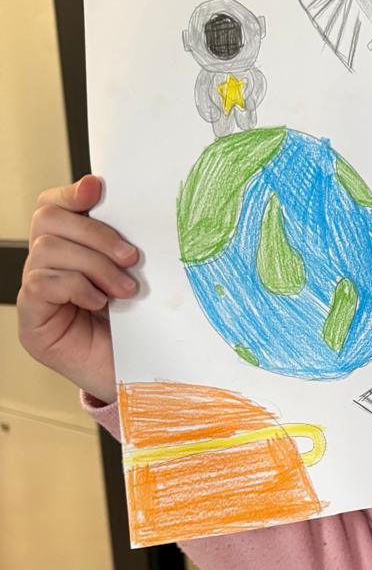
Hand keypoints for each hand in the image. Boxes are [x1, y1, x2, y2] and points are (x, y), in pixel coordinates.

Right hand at [16, 176, 138, 404]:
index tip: (99, 188)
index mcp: (71, 249)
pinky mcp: (32, 320)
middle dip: (95, 234)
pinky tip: (98, 304)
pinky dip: (75, 286)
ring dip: (94, 265)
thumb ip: (125, 246)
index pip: (55, 205)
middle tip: (131, 258)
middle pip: (48, 219)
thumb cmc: (141, 330)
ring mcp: (35, 293)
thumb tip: (135, 210)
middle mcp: (47, 266)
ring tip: (125, 291)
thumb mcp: (138, 279)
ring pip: (48, 248)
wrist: (139, 381)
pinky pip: (41, 283)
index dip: (73, 192)